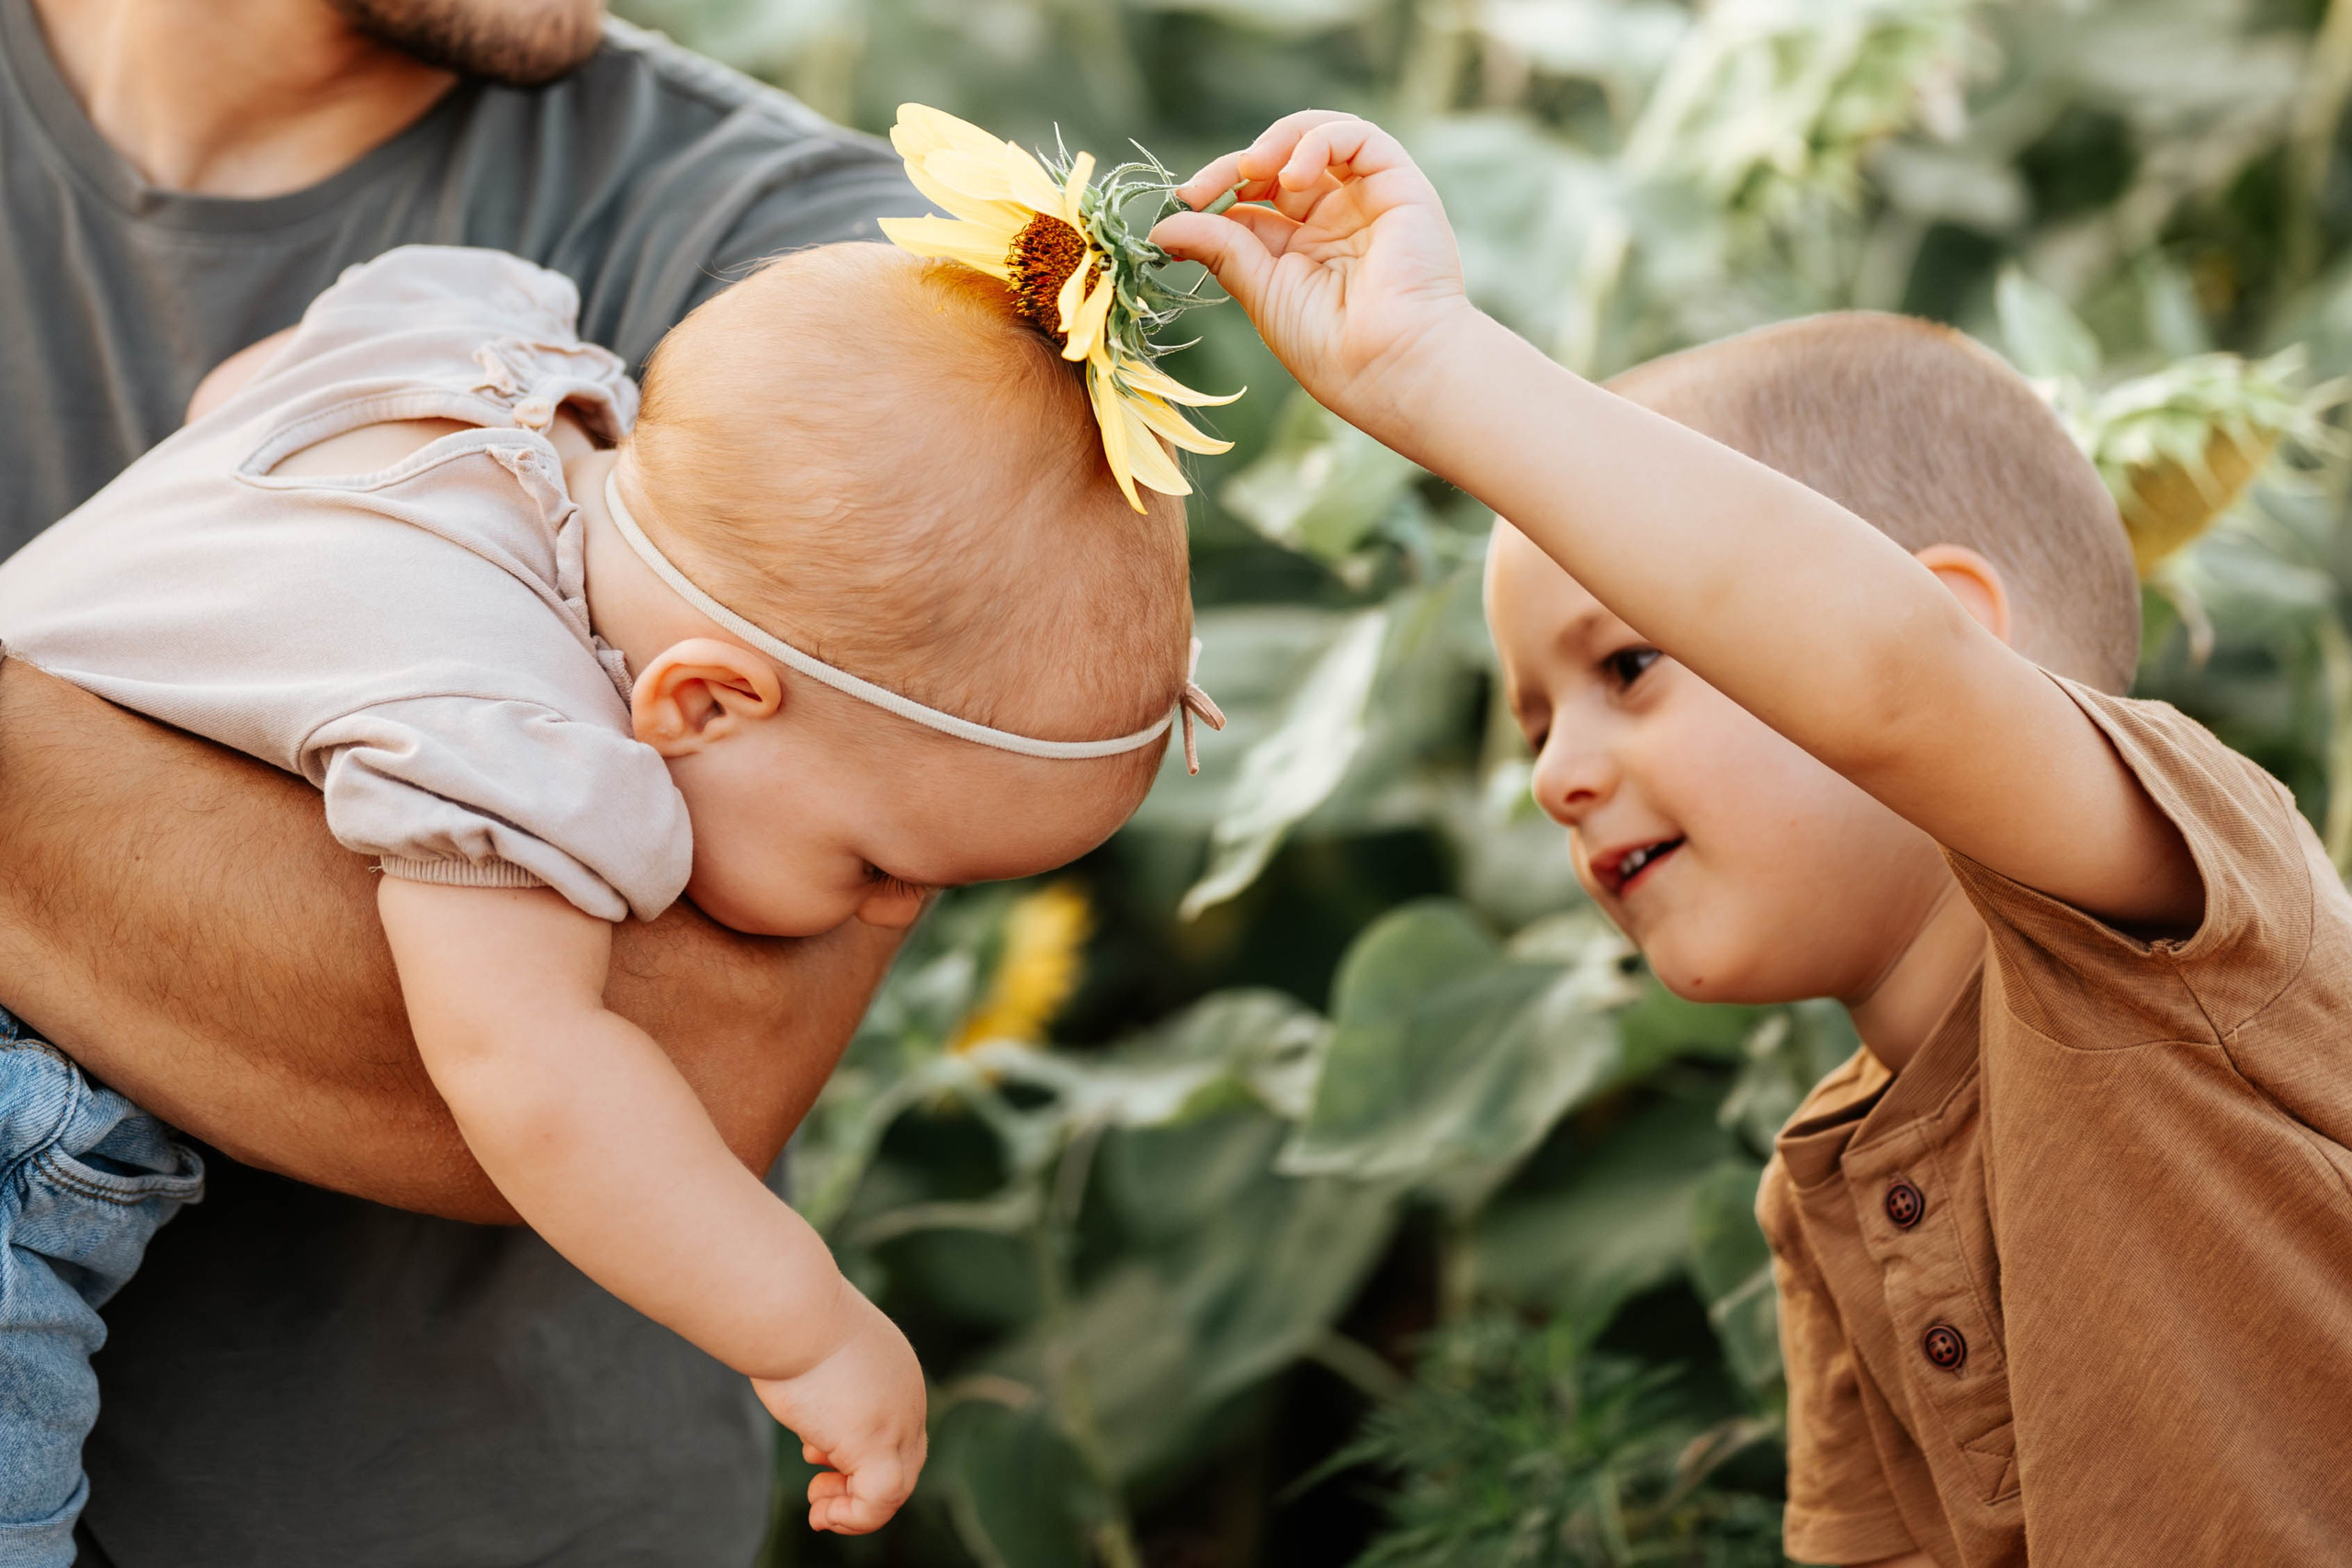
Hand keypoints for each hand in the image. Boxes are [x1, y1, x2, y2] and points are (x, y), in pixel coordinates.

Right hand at [753, 1287, 928, 1534]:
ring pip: (896, 1488)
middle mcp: (907, 1396)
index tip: (815, 1457)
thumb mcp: (815, 1352)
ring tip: (819, 1509)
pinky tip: (822, 1513)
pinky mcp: (877, 1445)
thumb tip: (804, 1396)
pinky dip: (854, 1518)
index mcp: (896, 1370)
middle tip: (817, 1490)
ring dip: (854, 1509)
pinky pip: (880, 1502)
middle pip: (903, 1460)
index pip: (897, 1428)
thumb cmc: (789, 1320)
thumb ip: (824, 1381)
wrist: (792, 1309)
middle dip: (859, 1483)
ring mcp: (897, 1422)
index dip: (860, 1453)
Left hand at [1150, 111, 1476, 447]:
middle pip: (1280, 163)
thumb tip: (1164, 226)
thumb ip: (1220, 249)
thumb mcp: (1260, 291)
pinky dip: (1317, 141)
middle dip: (1235, 167)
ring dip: (1275, 142)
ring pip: (1320, 137)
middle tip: (1201, 190)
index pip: (1254, 200)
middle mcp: (1337, 219)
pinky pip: (1358, 137)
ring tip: (1249, 170)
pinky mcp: (1399, 185)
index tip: (1183, 205)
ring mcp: (1368, 199)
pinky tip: (1290, 174)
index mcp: (1304, 249)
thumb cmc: (1330, 346)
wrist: (1390, 365)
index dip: (1218, 193)